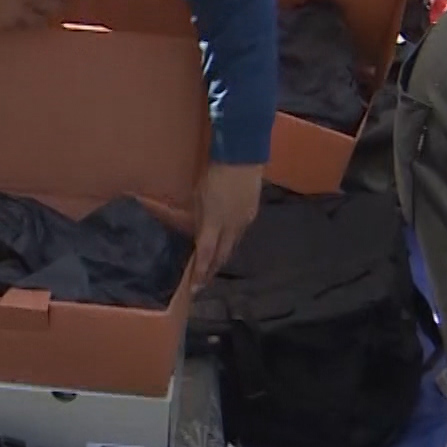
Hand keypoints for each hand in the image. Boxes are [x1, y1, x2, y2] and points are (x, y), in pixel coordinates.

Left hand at [192, 162, 263, 285]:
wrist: (242, 159)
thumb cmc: (213, 175)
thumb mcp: (198, 197)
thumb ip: (199, 219)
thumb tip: (198, 235)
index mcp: (215, 223)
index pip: (206, 253)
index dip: (200, 272)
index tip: (195, 287)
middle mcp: (232, 227)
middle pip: (221, 255)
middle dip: (211, 270)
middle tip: (203, 283)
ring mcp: (244, 221)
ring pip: (232, 246)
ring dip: (221, 258)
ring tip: (212, 268)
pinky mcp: (252, 214)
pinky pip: (239, 234)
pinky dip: (230, 243)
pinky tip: (225, 245)